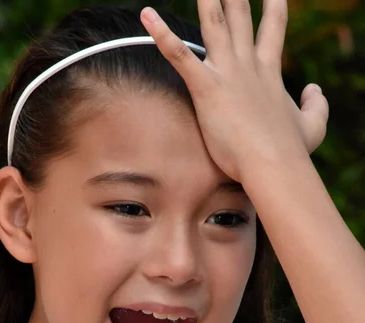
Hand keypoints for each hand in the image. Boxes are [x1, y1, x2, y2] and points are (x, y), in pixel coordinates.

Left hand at [140, 0, 328, 183]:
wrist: (274, 165)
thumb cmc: (292, 152)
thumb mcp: (313, 126)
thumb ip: (316, 105)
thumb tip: (314, 90)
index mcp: (269, 72)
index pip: (273, 28)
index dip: (273, 6)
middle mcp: (248, 65)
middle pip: (239, 17)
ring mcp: (228, 74)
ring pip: (213, 23)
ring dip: (206, 0)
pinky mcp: (207, 88)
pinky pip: (180, 56)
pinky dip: (162, 35)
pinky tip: (147, 16)